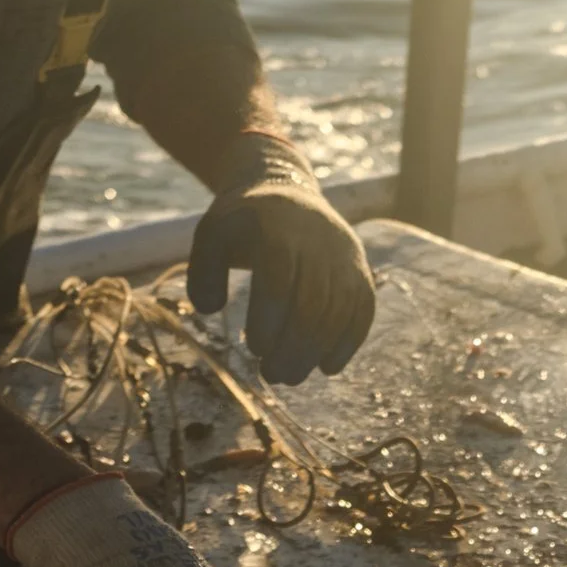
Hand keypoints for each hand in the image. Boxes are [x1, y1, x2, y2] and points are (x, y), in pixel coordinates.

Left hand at [186, 133, 374, 384]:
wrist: (287, 191)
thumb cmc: (243, 223)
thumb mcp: (211, 235)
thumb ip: (203, 272)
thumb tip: (211, 309)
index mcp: (276, 230)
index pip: (278, 281)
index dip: (268, 320)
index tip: (252, 347)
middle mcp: (318, 242)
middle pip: (313, 303)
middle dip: (292, 348)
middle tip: (271, 375)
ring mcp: (344, 256)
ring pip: (339, 312)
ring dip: (315, 352)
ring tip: (289, 376)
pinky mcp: (360, 271)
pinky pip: (363, 310)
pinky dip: (348, 343)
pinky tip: (326, 366)